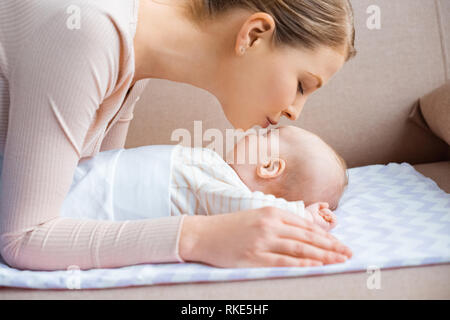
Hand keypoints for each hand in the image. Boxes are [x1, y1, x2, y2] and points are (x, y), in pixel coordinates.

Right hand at [179, 206, 351, 267]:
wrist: (203, 233)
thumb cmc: (230, 226)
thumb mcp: (256, 216)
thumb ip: (279, 222)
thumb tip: (303, 232)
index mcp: (271, 212)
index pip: (306, 225)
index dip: (326, 236)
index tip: (340, 243)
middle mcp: (270, 224)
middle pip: (307, 237)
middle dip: (331, 246)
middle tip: (349, 254)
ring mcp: (262, 240)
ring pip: (300, 248)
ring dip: (323, 255)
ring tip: (340, 261)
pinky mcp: (254, 256)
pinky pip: (283, 261)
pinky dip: (302, 264)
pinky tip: (316, 266)